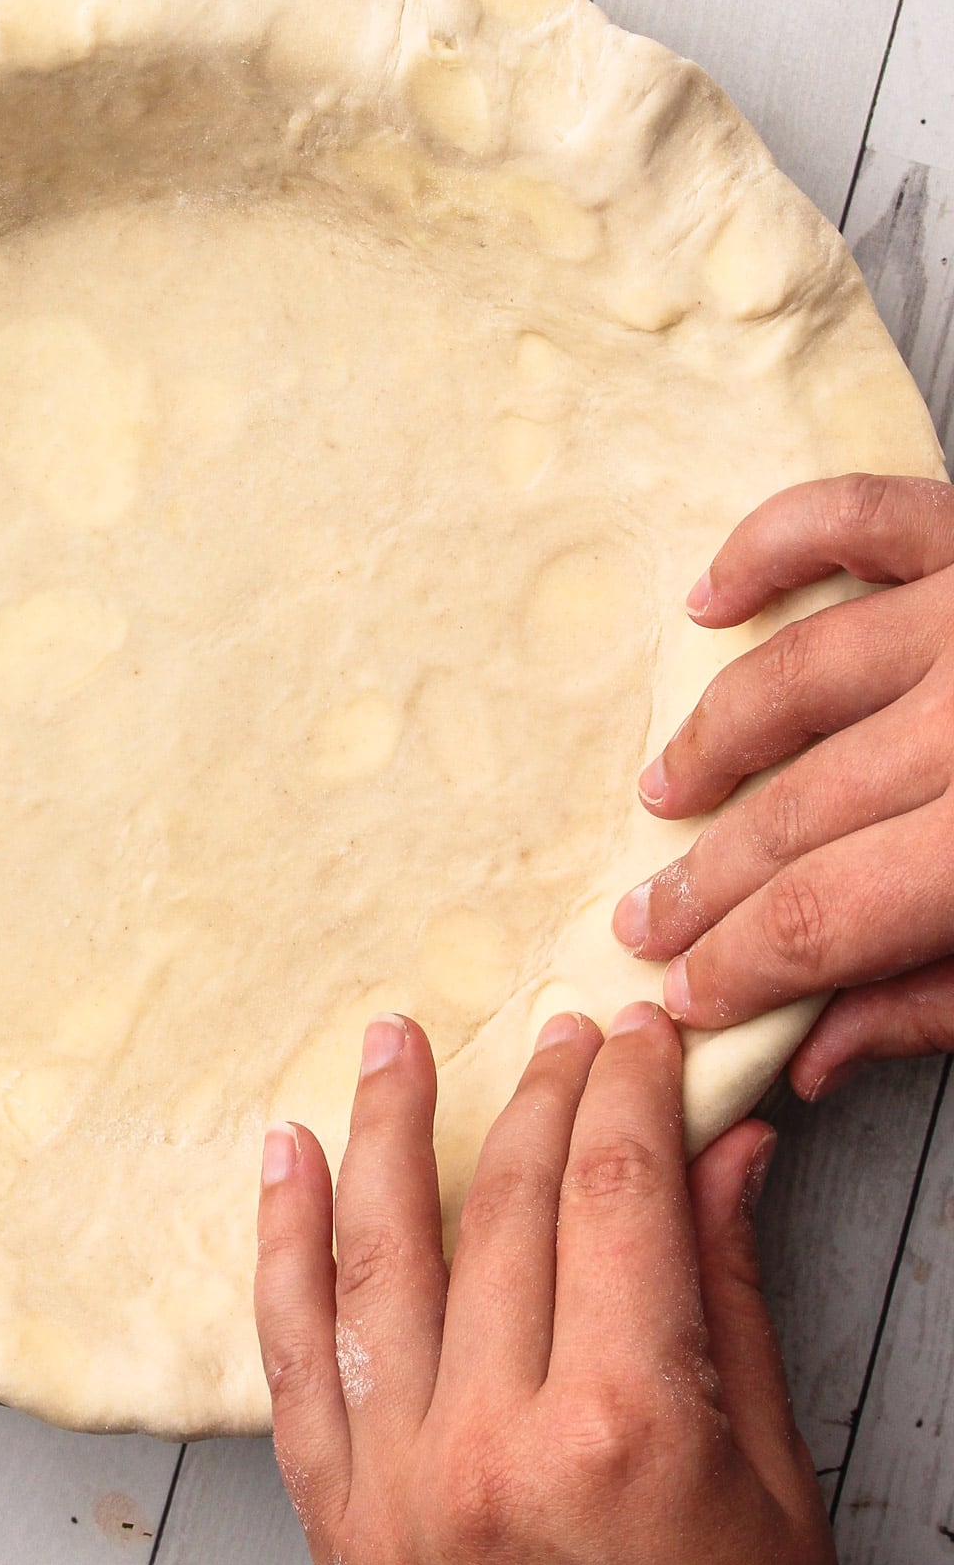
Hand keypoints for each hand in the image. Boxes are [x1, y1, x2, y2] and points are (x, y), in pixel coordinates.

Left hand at [254, 1005, 851, 1564]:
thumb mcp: (770, 1480)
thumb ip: (730, 1296)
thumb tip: (722, 1152)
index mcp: (622, 1432)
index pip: (614, 1193)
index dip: (630, 1091)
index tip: (637, 1037)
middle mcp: (492, 1449)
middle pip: (507, 1209)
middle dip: (543, 1096)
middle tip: (561, 1036)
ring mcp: (398, 1488)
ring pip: (379, 1258)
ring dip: (384, 1131)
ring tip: (392, 1044)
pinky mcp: (338, 1525)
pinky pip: (291, 1358)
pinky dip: (283, 1246)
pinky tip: (287, 1162)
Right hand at [611, 473, 953, 1098]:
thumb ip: (945, 1001)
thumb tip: (818, 1048)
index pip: (825, 918)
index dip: (736, 968)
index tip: (677, 996)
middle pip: (795, 814)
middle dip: (703, 884)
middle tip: (642, 922)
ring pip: (795, 677)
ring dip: (712, 742)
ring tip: (664, 792)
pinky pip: (850, 516)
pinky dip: (769, 547)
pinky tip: (711, 597)